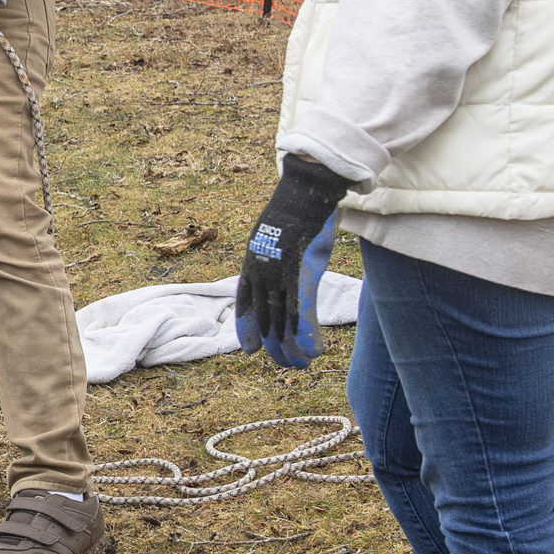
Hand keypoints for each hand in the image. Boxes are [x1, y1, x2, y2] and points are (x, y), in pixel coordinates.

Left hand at [234, 156, 351, 367]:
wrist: (304, 190)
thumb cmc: (296, 209)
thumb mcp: (279, 235)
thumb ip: (278, 254)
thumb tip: (285, 260)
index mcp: (252, 262)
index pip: (245, 302)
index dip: (247, 327)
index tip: (249, 349)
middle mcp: (260, 271)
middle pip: (262, 317)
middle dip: (272, 343)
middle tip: (284, 363)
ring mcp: (277, 273)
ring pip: (280, 319)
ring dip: (290, 345)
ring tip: (299, 363)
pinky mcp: (297, 272)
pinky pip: (298, 308)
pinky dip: (303, 331)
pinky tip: (309, 350)